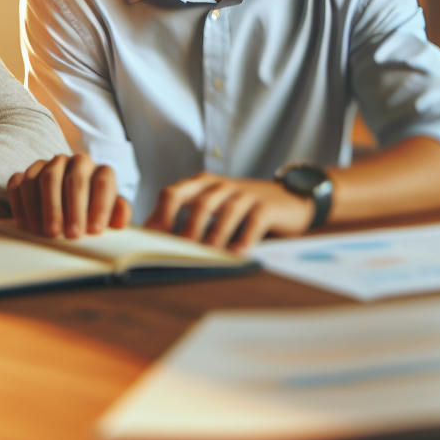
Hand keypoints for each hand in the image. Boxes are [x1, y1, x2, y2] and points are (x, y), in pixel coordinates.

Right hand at [6, 153, 130, 238]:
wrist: (65, 204)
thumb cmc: (91, 211)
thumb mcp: (109, 214)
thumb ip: (118, 215)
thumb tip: (120, 221)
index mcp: (100, 171)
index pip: (103, 182)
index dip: (100, 207)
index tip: (95, 231)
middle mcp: (76, 162)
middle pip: (74, 180)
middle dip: (73, 209)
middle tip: (72, 235)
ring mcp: (50, 165)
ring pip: (47, 179)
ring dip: (48, 208)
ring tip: (50, 233)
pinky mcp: (27, 173)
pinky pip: (21, 183)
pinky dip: (23, 204)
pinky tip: (27, 224)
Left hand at [147, 173, 314, 251]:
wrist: (289, 198)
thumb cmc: (244, 208)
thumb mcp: (215, 208)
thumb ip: (191, 220)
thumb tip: (159, 247)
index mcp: (201, 185)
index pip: (173, 193)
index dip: (160, 214)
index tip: (150, 237)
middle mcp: (221, 186)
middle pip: (199, 201)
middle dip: (187, 225)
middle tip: (178, 248)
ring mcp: (246, 194)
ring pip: (227, 210)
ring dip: (215, 233)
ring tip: (207, 253)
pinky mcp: (267, 206)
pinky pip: (255, 220)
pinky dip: (246, 237)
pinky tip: (239, 254)